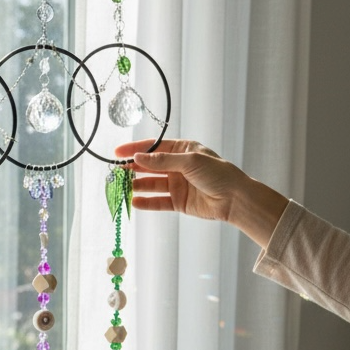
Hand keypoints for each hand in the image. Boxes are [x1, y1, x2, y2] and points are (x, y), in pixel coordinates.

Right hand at [116, 138, 288, 248]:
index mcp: (182, 150)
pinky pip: (158, 202)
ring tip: (122, 188)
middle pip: (149, 166)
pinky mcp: (178, 202)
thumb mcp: (189, 161)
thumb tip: (138, 157)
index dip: (135, 149)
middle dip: (132, 168)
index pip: (154, 147)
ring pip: (151, 184)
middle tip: (115, 172)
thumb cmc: (217, 174)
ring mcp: (177, 185)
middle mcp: (178, 166)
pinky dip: (146, 202)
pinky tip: (134, 202)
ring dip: (137, 185)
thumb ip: (162, 161)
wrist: (234, 199)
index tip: (117, 152)